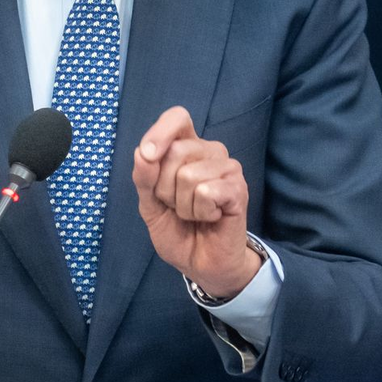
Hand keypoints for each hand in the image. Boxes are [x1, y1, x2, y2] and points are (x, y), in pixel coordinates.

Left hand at [132, 106, 261, 299]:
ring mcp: (227, 169)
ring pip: (189, 176)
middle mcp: (210, 151)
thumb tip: (143, 152)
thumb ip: (144, 178)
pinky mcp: (239, 189)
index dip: (159, 132)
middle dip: (164, 188)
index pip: (177, 117)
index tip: (147, 156)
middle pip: (175, 151)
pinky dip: (199, 212)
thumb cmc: (177, 230)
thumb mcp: (149, 204)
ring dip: (183, 206)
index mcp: (188, 147)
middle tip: (177, 205)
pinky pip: (206, 192)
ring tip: (194, 214)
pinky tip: (210, 218)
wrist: (200, 263)